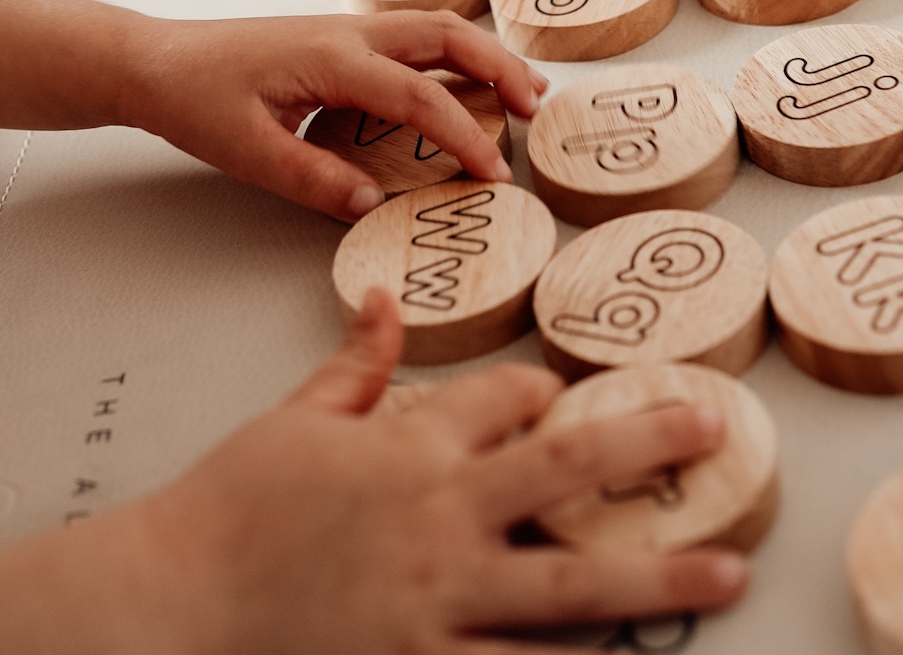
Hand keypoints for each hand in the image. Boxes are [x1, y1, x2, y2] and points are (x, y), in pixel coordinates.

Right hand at [118, 292, 747, 654]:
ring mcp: (440, 602)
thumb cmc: (228, 508)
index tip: (563, 394)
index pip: (508, 397)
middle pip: (569, 467)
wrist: (174, 603)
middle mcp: (441, 516)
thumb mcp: (295, 419)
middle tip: (716, 426)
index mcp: (411, 445)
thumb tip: (383, 298)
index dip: (546, 389)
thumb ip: (355, 364)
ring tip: (728, 570)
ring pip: (571, 587)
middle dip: (650, 444)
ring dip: (655, 577)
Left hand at [120, 10, 548, 220]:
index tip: (495, 174)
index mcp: (333, 59)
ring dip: (483, 53)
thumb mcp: (247, 152)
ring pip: (435, 27)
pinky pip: (412, 36)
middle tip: (537, 110)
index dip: (466, 134)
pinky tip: (463, 78)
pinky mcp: (338, 39)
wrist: (155, 60)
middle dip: (500, 68)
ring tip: (523, 91)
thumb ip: (313, 180)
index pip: (421, 95)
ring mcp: (346, 30)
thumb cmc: (194, 100)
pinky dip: (452, 53)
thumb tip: (376, 205)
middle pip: (448, 35)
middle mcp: (350, 33)